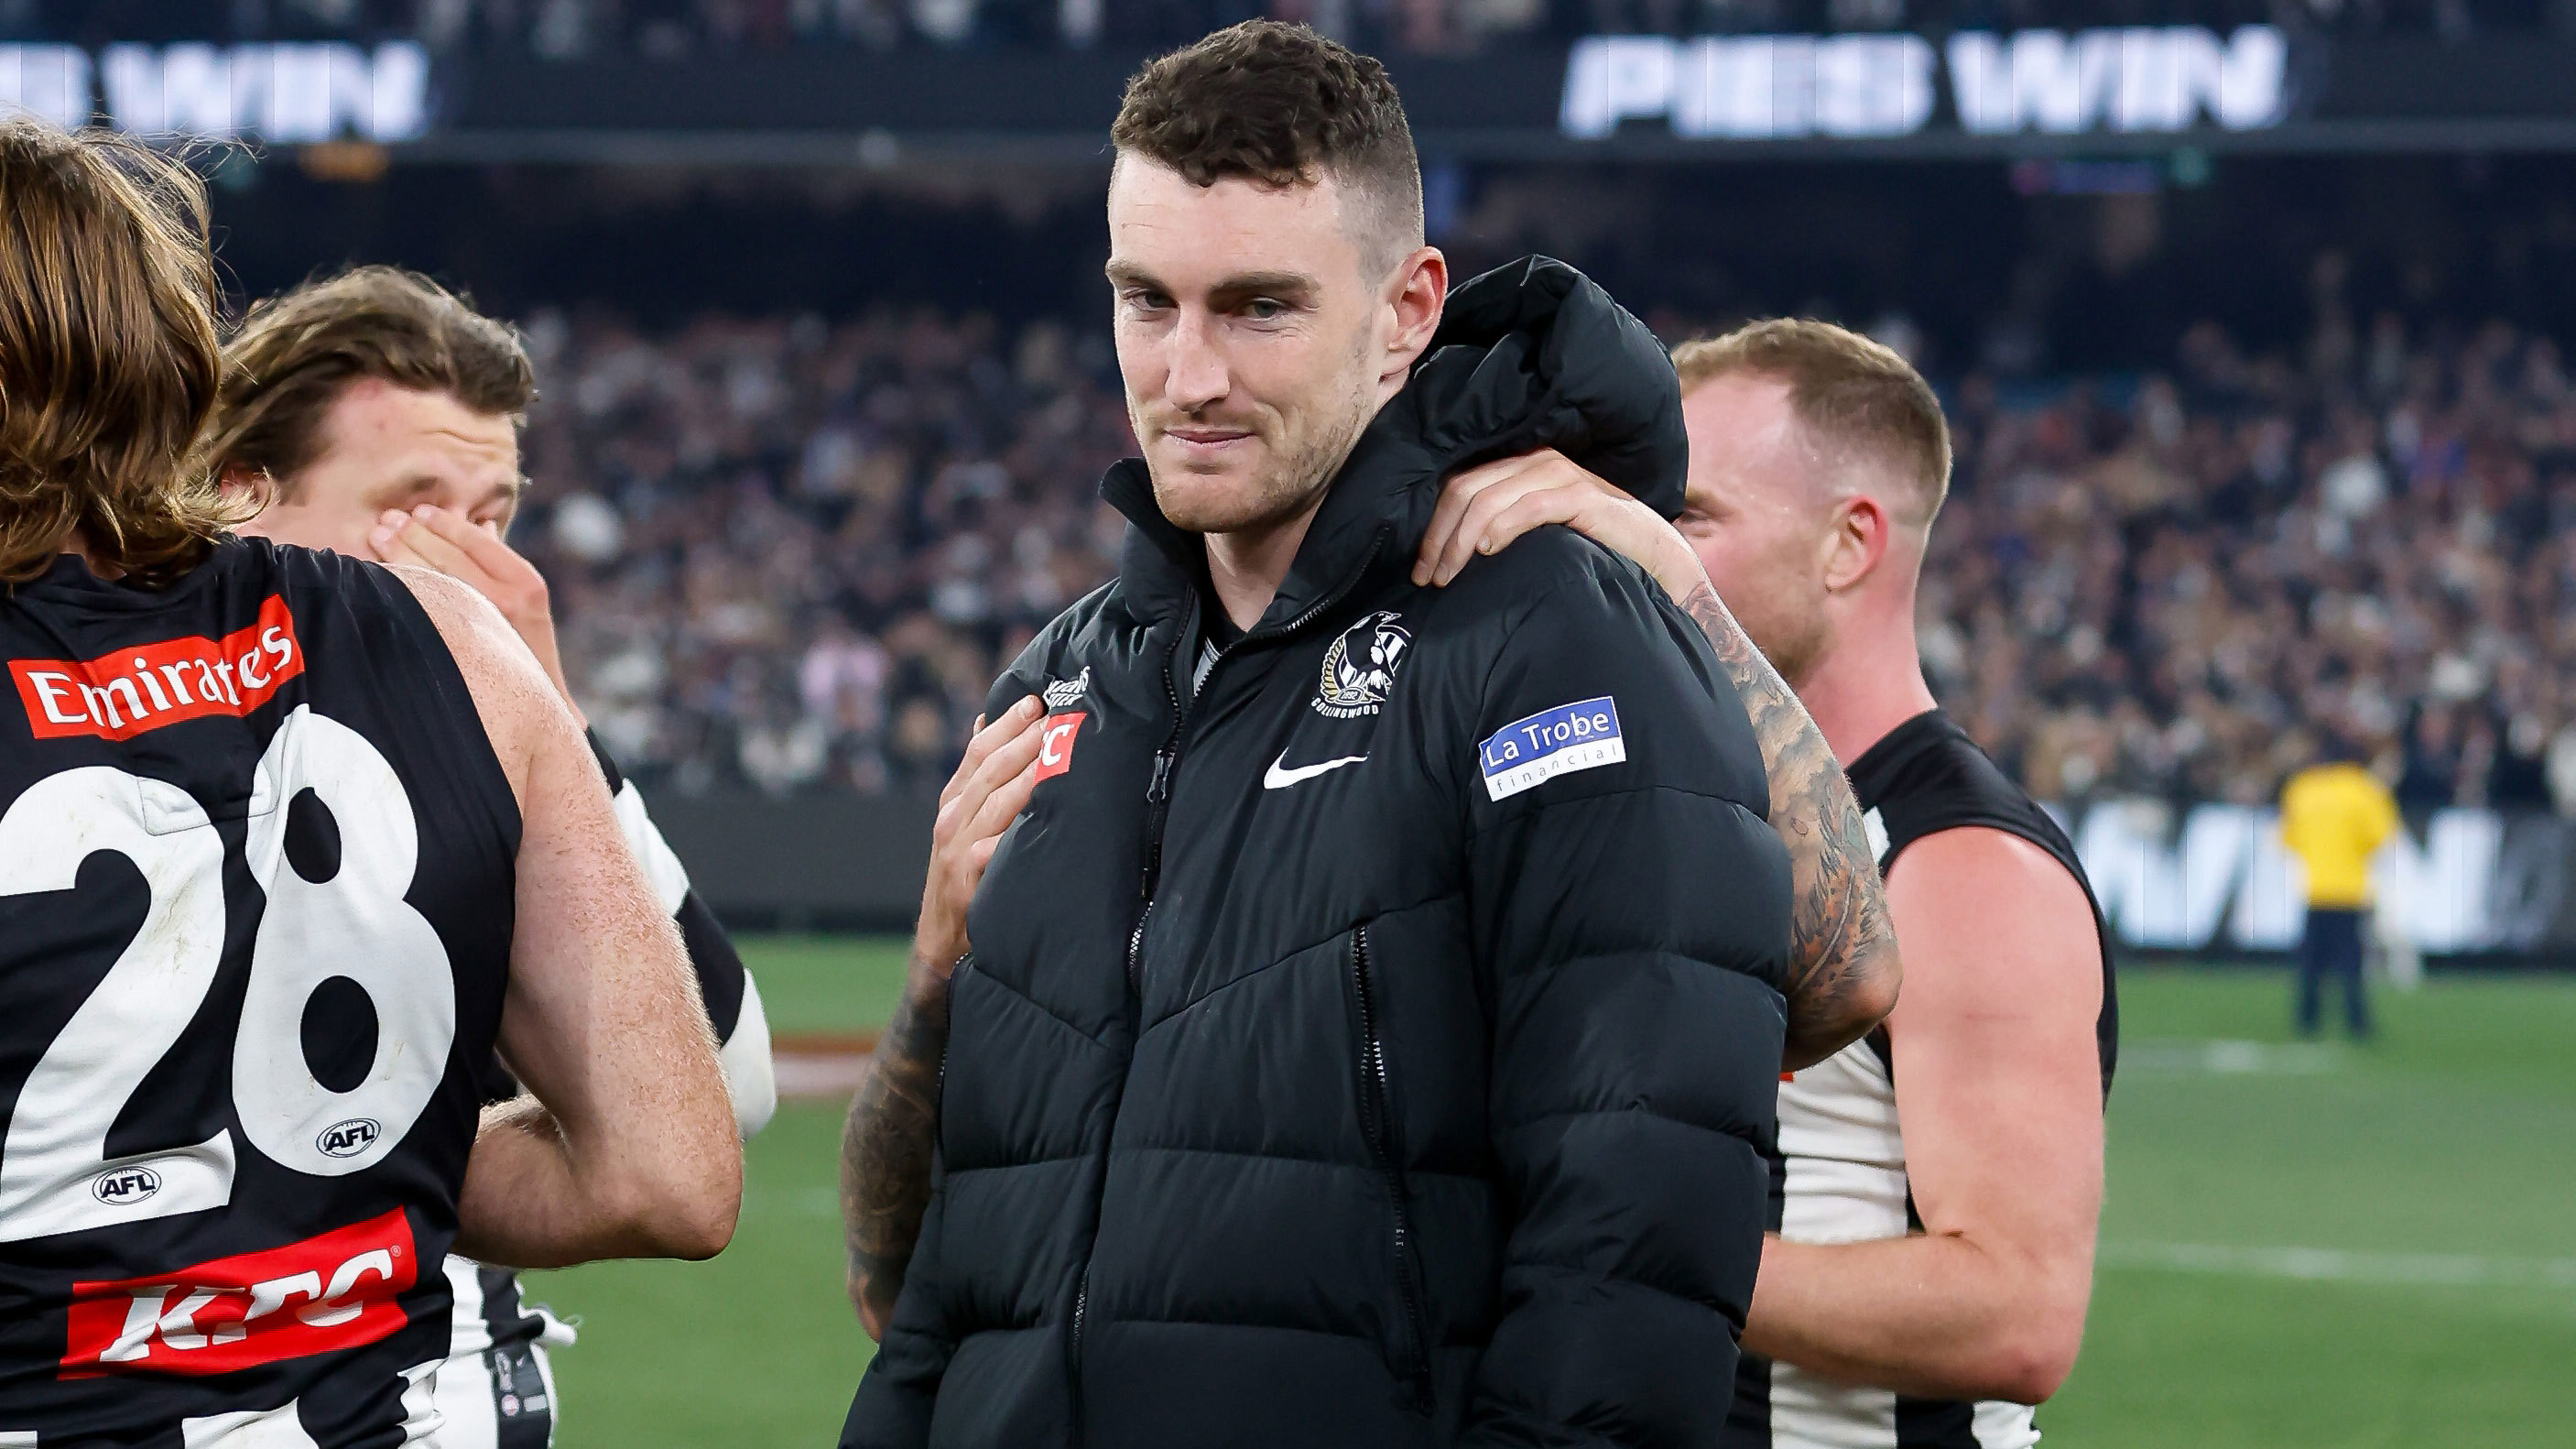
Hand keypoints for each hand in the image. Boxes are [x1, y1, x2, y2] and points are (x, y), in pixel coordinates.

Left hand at [370, 506, 581, 720]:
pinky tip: (382, 575)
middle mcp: (506, 601)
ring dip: (399, 554)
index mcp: (525, 584)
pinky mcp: (457, 646)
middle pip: (448, 556)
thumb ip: (503, 566)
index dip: (444, 523)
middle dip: (413, 534)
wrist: (537, 708)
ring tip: (378, 537)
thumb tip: (484, 526)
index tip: (418, 511)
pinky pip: (422, 607)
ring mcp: (481, 624)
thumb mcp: (528, 604)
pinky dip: (402, 587)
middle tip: (386, 520)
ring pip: (430, 578)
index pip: (477, 541)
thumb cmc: (528, 652)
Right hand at [911, 697, 1047, 999]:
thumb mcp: (964, 821)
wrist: (942, 940)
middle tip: (1055, 716)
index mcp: (954, 801)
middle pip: (990, 769)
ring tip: (1055, 751)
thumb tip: (987, 718)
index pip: (978, 751)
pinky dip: (1015, 829)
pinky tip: (1041, 812)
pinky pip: (996, 848)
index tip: (1035, 700)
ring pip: (996, 801)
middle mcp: (952, 819)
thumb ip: (976, 774)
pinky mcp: (967, 878)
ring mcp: (957, 848)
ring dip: (1027, 773)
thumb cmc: (965, 874)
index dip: (1007, 723)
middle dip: (1024, 740)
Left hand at [1413, 449, 1706, 602]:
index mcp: (1521, 467)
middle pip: (1466, 491)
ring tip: (1450, 574)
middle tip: (1428, 577)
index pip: (1459, 486)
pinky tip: (1487, 550)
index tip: (1421, 568)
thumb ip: (1502, 529)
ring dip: (1461, 540)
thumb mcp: (1537, 534)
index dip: (1433, 526)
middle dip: (1439, 537)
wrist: (1654, 555)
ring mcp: (1560, 475)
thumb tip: (1453, 555)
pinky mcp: (1582, 496)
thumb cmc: (1591, 548)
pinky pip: (1530, 506)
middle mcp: (1537, 462)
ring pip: (1489, 499)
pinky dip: (1502, 526)